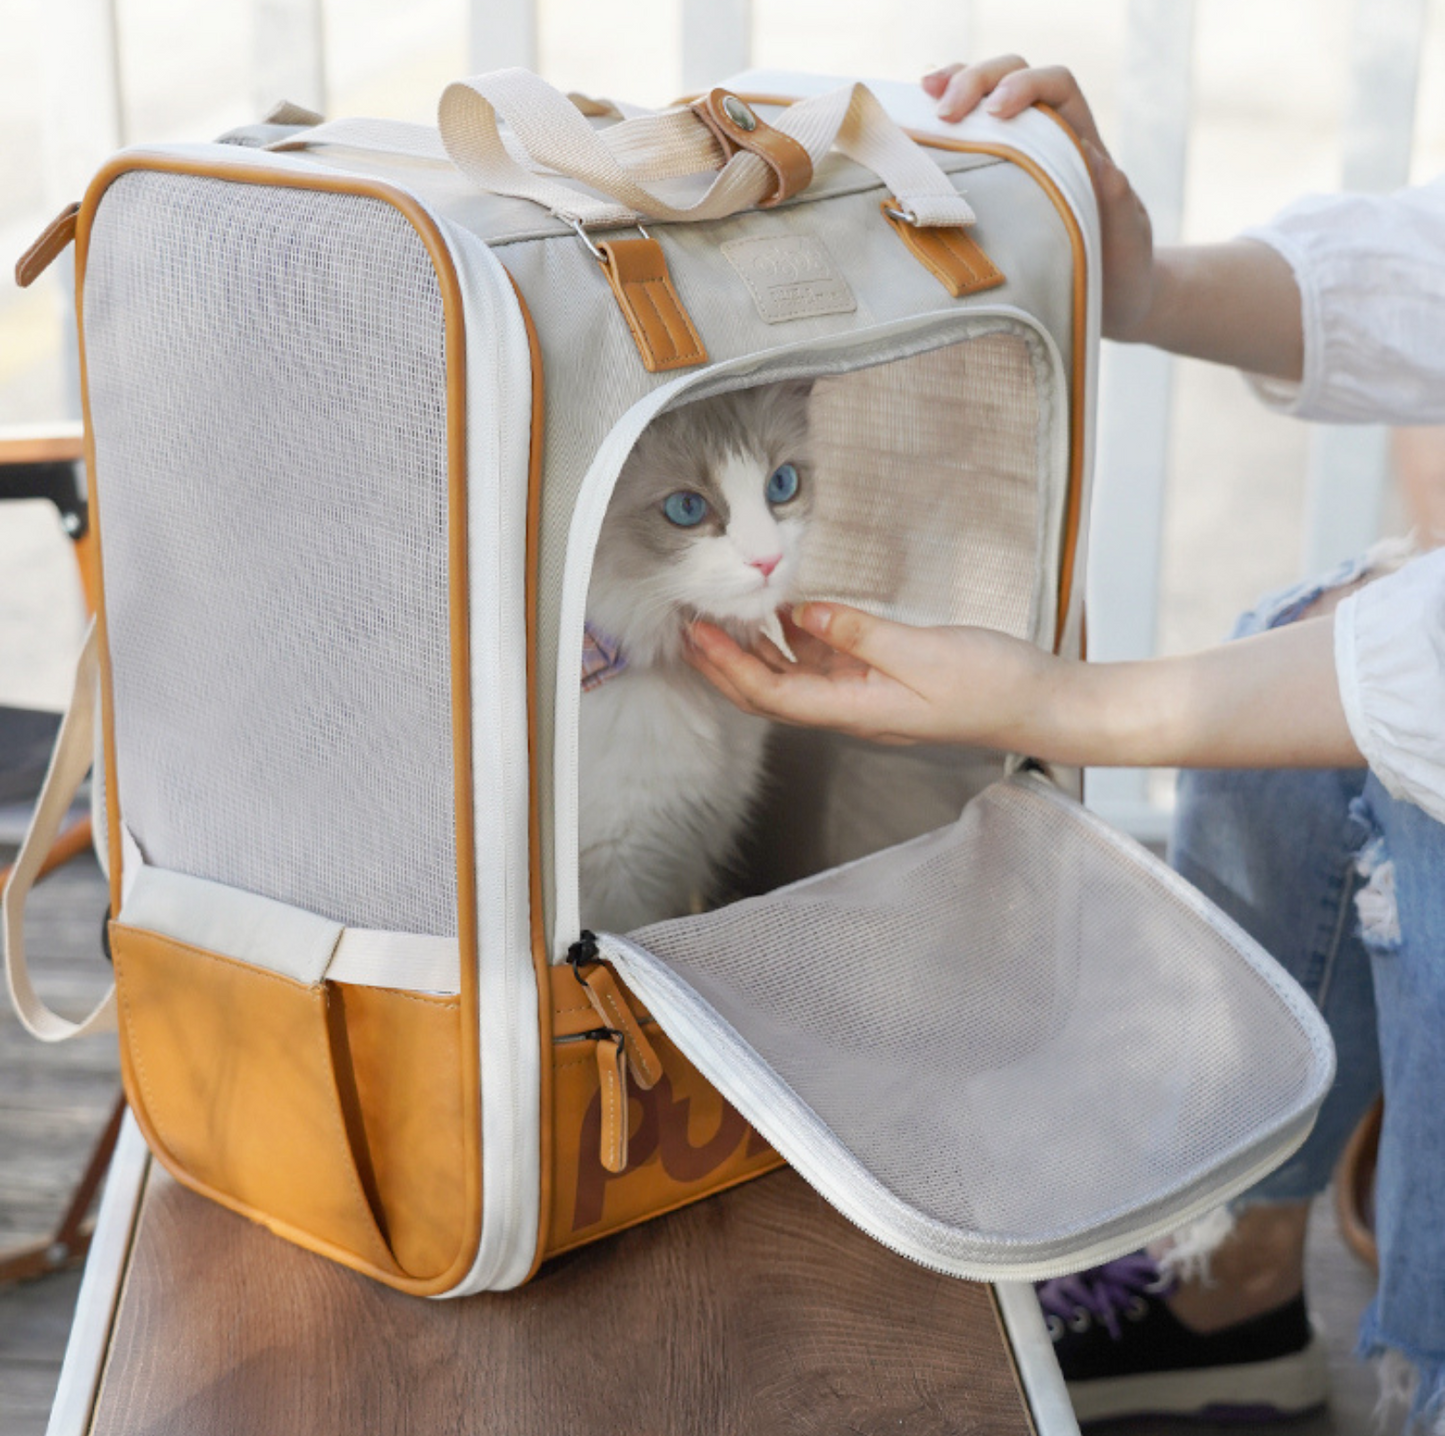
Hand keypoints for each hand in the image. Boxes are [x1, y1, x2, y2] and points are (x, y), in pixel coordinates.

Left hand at [685, 602, 1049, 748]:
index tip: (698, 634)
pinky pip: (824, 664)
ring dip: (756, 650)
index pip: (771, 694)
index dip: (727, 666)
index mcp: (854, 710)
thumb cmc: (991, 685)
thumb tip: (803, 613)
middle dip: (725, 662)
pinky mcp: (880, 680)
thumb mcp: (923, 651)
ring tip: (727, 614)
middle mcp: (850, 709)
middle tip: (692, 625)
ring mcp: (863, 696)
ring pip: (793, 677)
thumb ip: (859, 632)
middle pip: (768, 692)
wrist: (1038, 705)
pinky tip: (789, 613)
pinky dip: (797, 640)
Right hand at [921, 58, 1156, 340]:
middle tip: (945, 113)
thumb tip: (1088, 152)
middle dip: (975, 81)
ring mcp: (1011, 158)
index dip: (1023, 86)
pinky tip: (914, 127)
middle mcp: (1044, 138)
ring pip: (980, 98)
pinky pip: (959, 141)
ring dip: (950, 87)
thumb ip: (1113, 190)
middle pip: (1009, 75)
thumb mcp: (1126, 229)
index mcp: (1080, 140)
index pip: (1054, 85)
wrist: (1112, 299)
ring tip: (922, 96)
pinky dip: (935, 124)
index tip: (995, 113)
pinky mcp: (985, 184)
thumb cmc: (1121, 265)